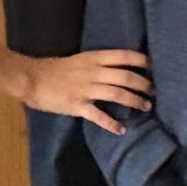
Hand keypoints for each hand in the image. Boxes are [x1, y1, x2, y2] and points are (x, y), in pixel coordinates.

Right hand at [23, 49, 150, 134]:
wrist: (31, 78)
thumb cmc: (53, 69)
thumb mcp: (79, 60)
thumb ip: (97, 64)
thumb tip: (117, 69)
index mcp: (93, 58)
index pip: (124, 56)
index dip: (142, 61)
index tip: (155, 66)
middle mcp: (93, 72)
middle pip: (126, 76)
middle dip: (143, 84)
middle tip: (154, 91)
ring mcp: (86, 89)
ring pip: (118, 94)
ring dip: (135, 101)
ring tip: (146, 107)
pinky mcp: (78, 105)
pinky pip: (98, 115)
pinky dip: (111, 124)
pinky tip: (121, 130)